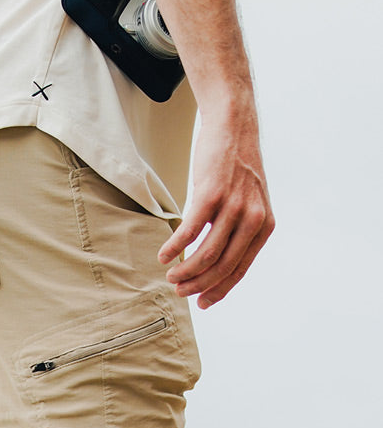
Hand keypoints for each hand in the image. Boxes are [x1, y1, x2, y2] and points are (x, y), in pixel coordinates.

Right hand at [158, 108, 274, 309]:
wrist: (234, 123)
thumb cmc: (235, 165)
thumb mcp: (248, 200)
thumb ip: (238, 229)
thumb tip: (215, 261)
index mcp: (263, 225)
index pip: (240, 270)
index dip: (219, 291)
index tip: (201, 303)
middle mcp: (253, 218)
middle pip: (222, 266)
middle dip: (198, 285)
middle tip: (179, 291)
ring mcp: (233, 206)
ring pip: (207, 254)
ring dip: (185, 271)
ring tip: (170, 275)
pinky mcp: (212, 193)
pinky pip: (190, 232)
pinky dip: (174, 248)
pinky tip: (163, 256)